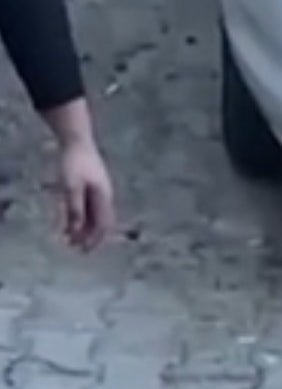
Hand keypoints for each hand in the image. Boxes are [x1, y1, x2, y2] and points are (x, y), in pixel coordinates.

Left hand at [58, 135, 114, 250]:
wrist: (76, 138)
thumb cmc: (74, 161)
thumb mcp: (71, 186)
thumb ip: (75, 209)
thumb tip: (76, 230)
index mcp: (103, 198)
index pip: (102, 226)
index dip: (93, 240)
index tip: (82, 250)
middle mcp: (105, 197)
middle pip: (101, 224)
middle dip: (89, 237)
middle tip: (75, 248)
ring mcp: (100, 191)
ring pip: (95, 217)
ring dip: (84, 228)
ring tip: (70, 236)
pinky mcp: (93, 187)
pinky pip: (90, 208)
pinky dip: (82, 217)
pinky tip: (71, 221)